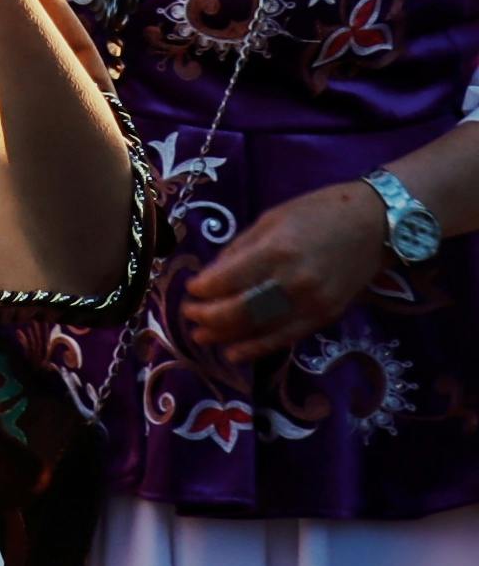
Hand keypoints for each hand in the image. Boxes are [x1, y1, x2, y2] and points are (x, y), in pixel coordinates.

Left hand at [183, 179, 390, 364]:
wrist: (376, 224)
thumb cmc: (319, 213)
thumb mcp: (270, 220)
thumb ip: (239, 250)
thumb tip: (210, 277)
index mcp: (276, 251)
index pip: (226, 280)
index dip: (202, 290)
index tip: (190, 289)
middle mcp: (294, 281)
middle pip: (239, 310)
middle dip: (207, 316)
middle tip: (189, 314)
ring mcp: (313, 303)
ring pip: (259, 329)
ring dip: (224, 336)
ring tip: (201, 337)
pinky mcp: (326, 316)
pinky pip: (285, 338)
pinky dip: (256, 348)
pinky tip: (234, 352)